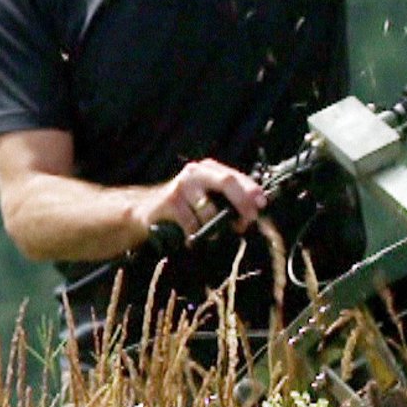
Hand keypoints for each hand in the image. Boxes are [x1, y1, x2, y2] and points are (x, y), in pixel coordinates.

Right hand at [136, 158, 266, 234]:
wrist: (145, 209)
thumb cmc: (183, 205)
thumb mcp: (205, 196)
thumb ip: (227, 200)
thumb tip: (252, 213)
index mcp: (208, 169)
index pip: (235, 176)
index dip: (250, 189)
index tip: (262, 203)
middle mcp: (195, 172)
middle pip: (226, 182)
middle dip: (242, 201)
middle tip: (250, 218)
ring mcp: (181, 186)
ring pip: (209, 209)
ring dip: (215, 226)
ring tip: (212, 235)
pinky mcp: (169, 202)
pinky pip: (192, 223)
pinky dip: (195, 234)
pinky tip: (192, 237)